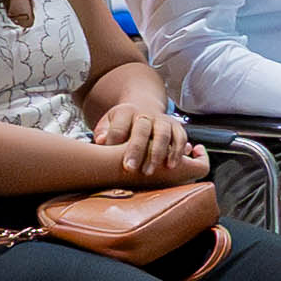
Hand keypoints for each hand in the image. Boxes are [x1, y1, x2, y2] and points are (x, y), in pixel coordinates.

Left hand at [91, 100, 207, 184]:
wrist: (145, 109)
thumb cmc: (123, 124)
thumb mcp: (109, 123)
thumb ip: (103, 131)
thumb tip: (100, 140)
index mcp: (126, 112)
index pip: (120, 126)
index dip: (115, 141)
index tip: (110, 155)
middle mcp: (146, 114)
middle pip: (142, 130)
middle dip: (136, 150)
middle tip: (130, 168)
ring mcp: (163, 120)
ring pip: (163, 134)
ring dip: (157, 154)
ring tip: (149, 172)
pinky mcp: (177, 127)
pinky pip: (180, 138)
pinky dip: (177, 152)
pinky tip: (171, 166)